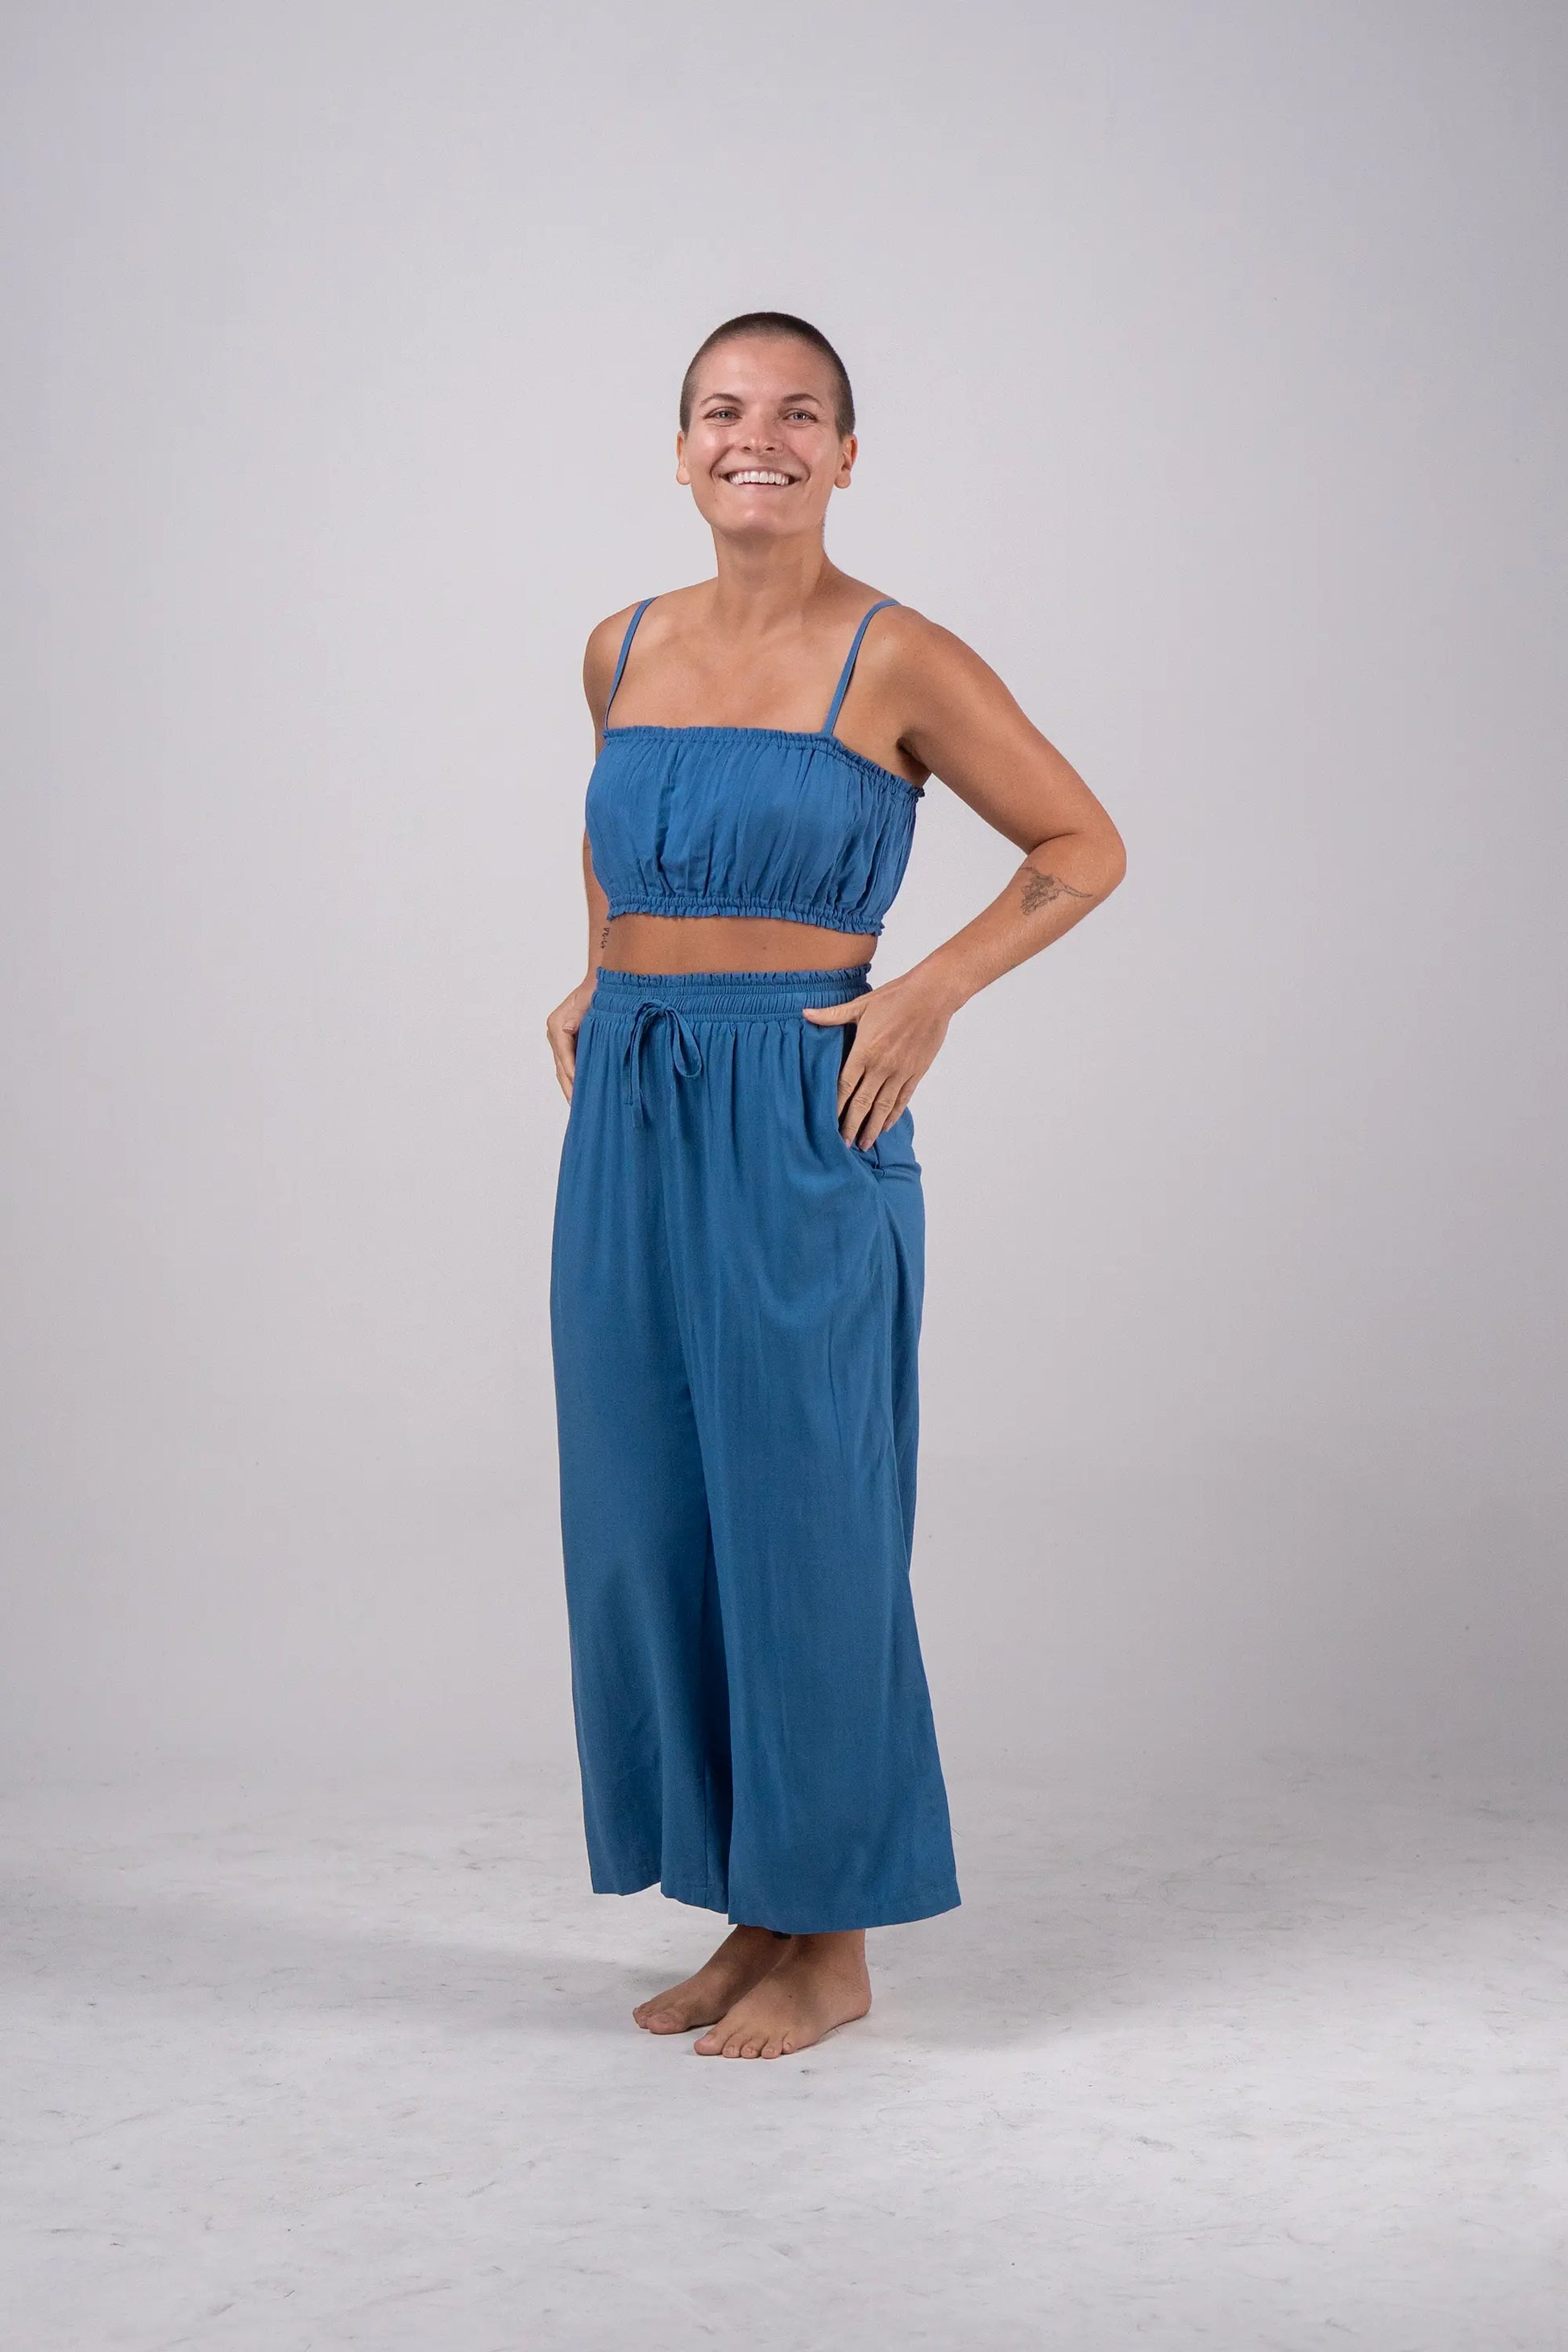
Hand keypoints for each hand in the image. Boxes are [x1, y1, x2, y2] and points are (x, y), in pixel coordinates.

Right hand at [546, 976, 595, 1100]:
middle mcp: (555, 1033)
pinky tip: (584, 1094)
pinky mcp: (568, 1046)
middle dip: (570, 1087)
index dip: (572, 1072)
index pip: (563, 1054)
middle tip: (579, 1108)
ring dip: (572, 1087)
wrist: (602, 983)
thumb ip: (579, 1012)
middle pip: (561, 1067)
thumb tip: (567, 1029)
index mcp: (557, 1023)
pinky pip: (570, 1067)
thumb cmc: (598, 989)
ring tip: (581, 1107)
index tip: (580, 1088)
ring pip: (564, 1070)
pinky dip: (576, 1080)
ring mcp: (560, 1041)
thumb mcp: (590, 997)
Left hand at [801, 969, 955, 1149]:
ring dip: (872, 1127)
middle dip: (851, 1126)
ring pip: (883, 1107)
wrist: (932, 996)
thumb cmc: (895, 996)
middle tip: (842, 1145)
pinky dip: (893, 1115)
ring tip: (863, 1144)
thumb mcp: (860, 1004)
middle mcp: (881, 1066)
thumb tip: (805, 1014)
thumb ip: (832, 1015)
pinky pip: (902, 1099)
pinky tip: (885, 1126)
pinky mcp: (916, 1072)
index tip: (826, 1124)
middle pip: (862, 1103)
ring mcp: (900, 1072)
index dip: (835, 1107)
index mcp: (864, 1050)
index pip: (844, 1086)